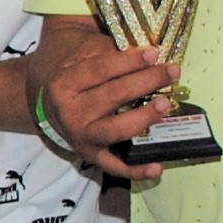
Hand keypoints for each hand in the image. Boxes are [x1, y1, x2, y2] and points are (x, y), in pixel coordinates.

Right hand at [43, 37, 183, 185]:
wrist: (50, 108)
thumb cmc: (75, 78)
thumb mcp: (80, 58)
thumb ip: (107, 52)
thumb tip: (146, 53)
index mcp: (63, 84)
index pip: (100, 69)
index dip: (128, 61)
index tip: (154, 53)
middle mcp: (69, 113)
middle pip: (111, 96)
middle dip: (145, 82)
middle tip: (172, 72)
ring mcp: (81, 137)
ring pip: (115, 130)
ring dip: (143, 117)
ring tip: (165, 104)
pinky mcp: (91, 157)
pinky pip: (115, 167)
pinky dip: (136, 170)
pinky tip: (158, 167)